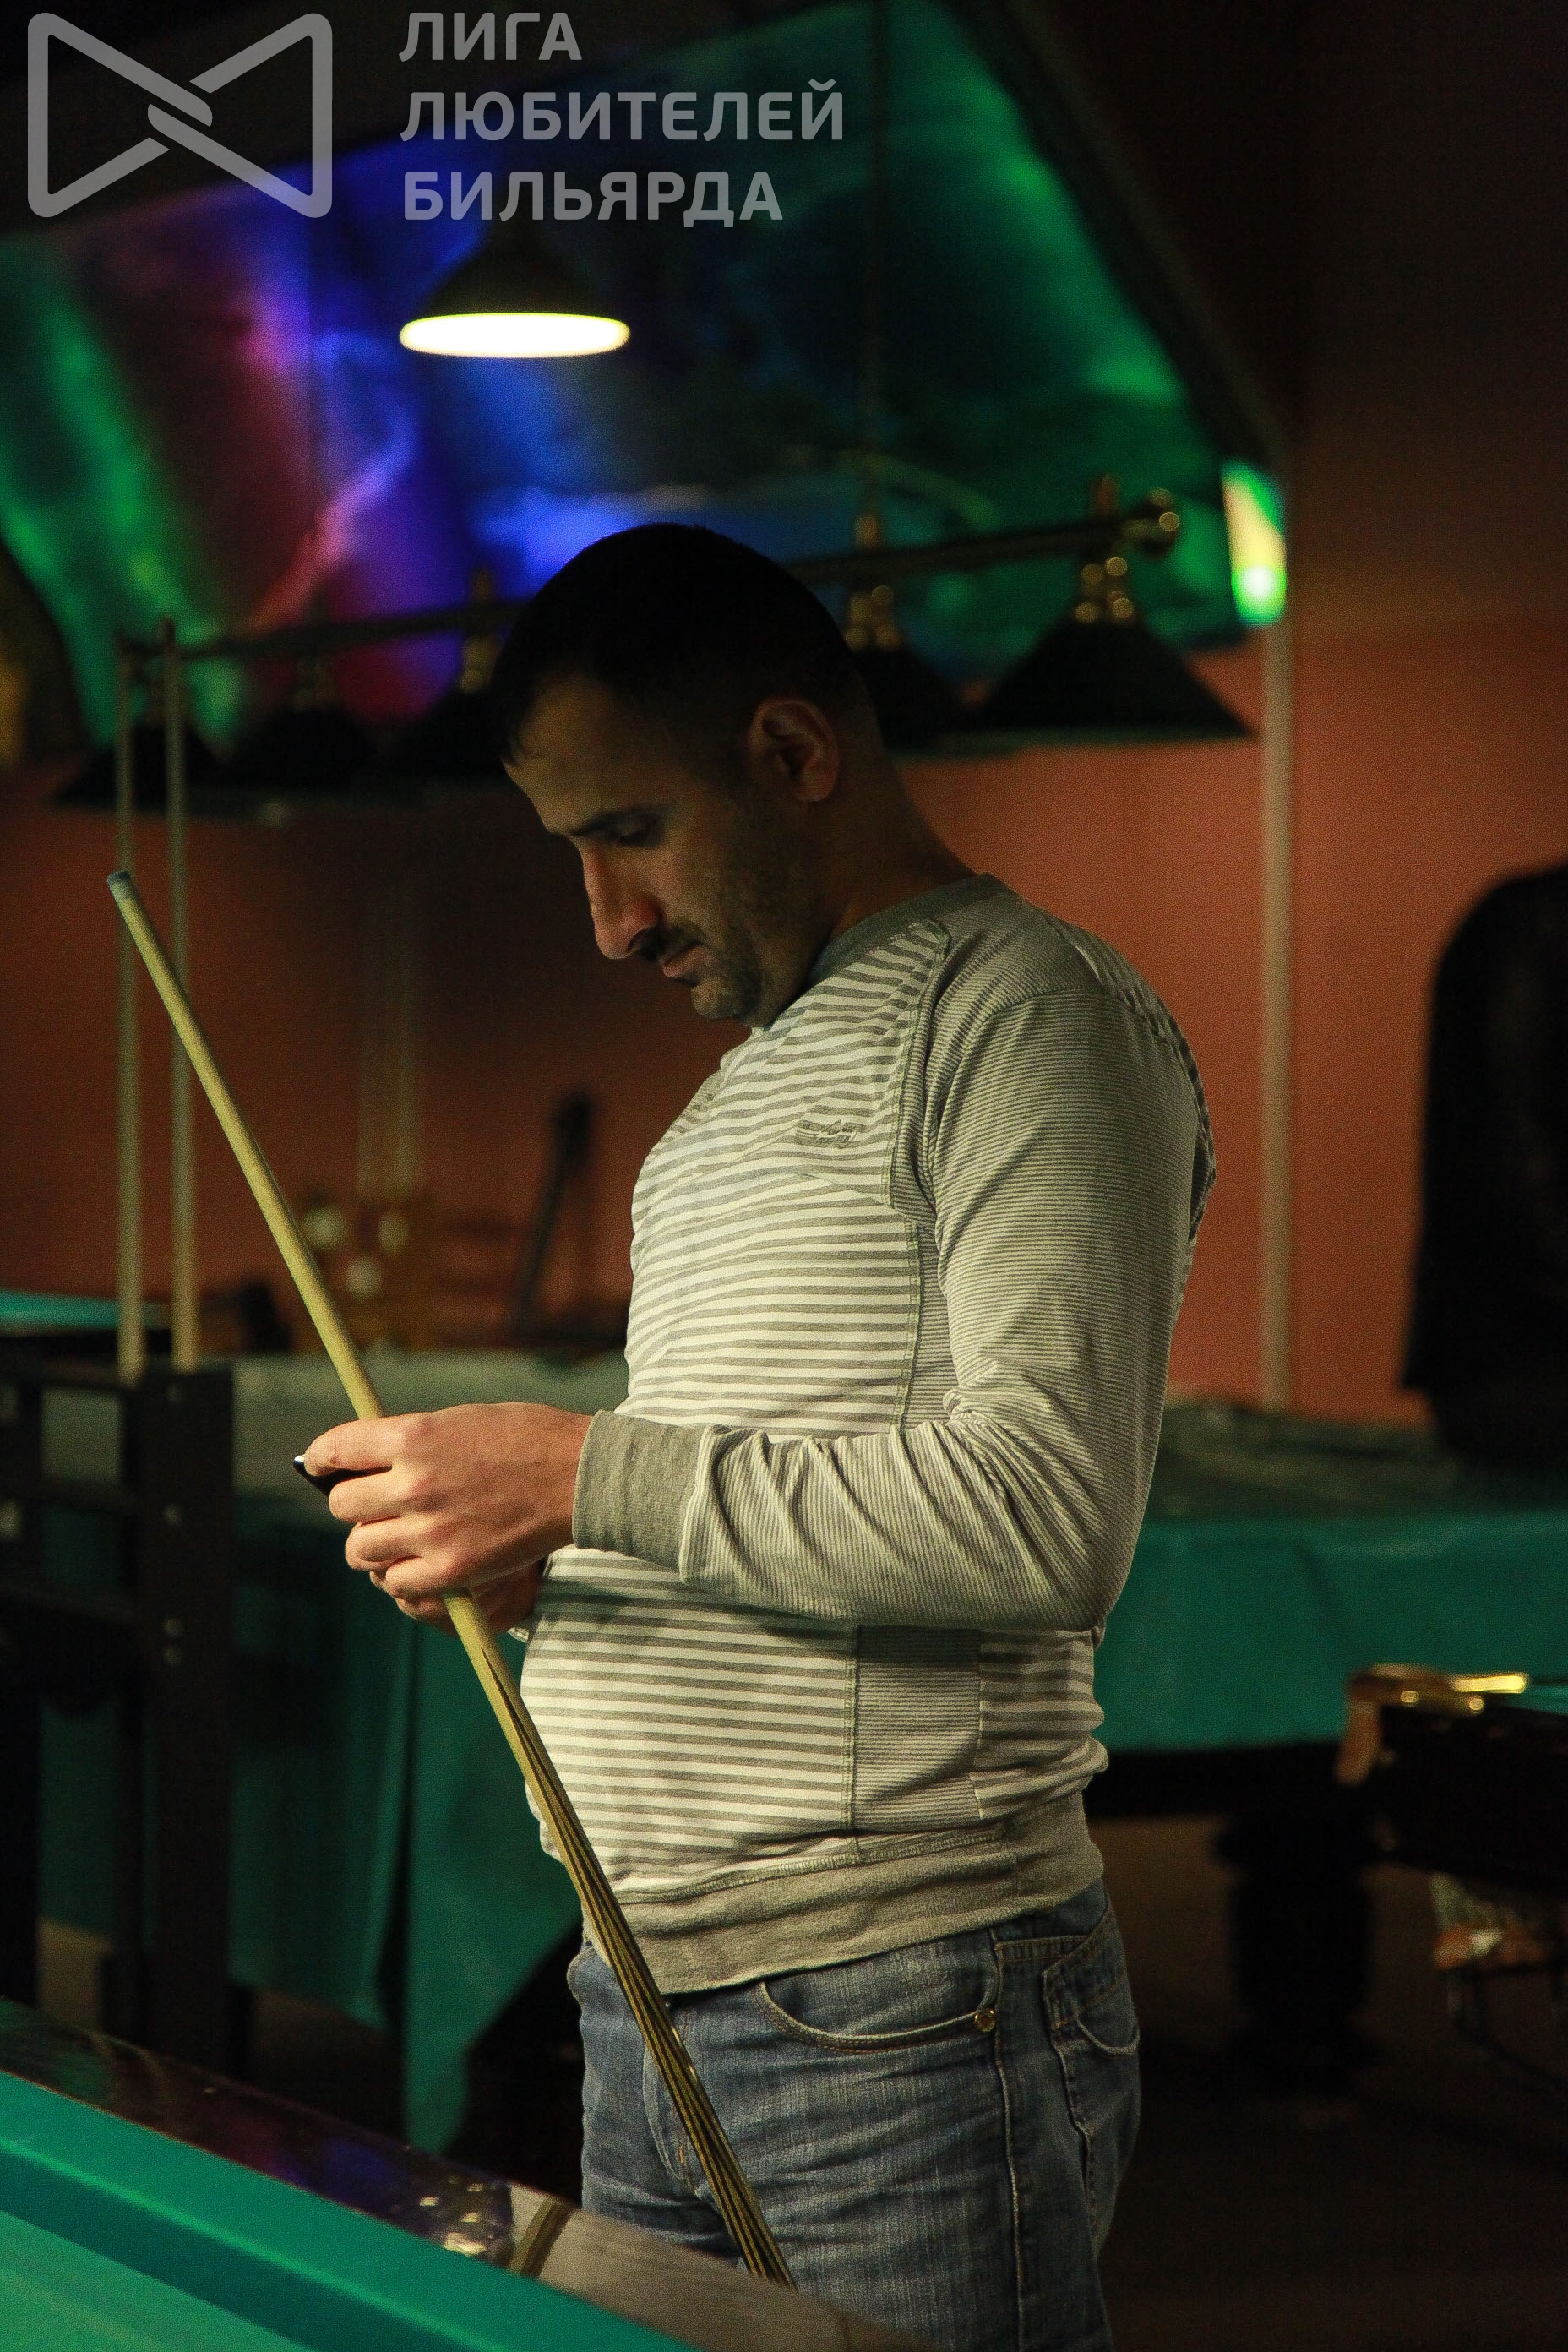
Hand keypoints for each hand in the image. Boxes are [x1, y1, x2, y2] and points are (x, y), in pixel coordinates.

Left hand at [301, 1403, 590, 1623]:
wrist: (578, 1475)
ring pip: (360, 1550)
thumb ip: (411, 1442)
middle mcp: (412, 1484)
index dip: (321, 1459)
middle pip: (342, 1505)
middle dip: (353, 1504)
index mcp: (412, 1437)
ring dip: (371, 1545)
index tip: (320, 1467)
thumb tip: (369, 1463)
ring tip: (391, 1539)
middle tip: (371, 1506)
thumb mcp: (459, 1421)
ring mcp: (429, 1531)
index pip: (337, 1448)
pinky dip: (400, 1576)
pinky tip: (417, 1564)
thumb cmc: (525, 1439)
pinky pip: (396, 1583)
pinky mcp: (450, 1570)